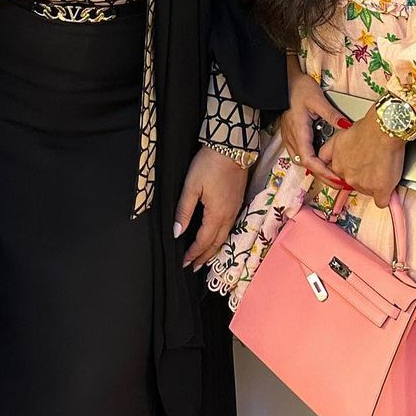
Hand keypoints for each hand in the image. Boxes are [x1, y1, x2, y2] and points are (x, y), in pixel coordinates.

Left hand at [173, 145, 248, 271]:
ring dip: (213, 248)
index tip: (184, 263)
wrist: (232, 147)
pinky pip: (230, 227)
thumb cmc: (209, 164)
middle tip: (194, 267)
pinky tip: (216, 236)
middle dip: (204, 256)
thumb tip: (177, 232)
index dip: (193, 254)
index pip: (203, 241)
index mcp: (217, 215)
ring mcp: (236, 209)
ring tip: (204, 257)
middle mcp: (229, 216)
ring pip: (225, 236)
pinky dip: (221, 237)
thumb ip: (184, 210)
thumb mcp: (191, 186)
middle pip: (216, 243)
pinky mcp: (238, 202)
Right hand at [279, 65, 346, 186]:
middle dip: (323, 176)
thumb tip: (347, 126)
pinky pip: (299, 154)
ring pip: (301, 161)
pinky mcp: (290, 134)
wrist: (285, 81)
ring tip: (333, 174)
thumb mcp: (317, 99)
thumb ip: (331, 114)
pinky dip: (311, 161)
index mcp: (298, 131)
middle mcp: (292, 138)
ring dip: (316, 170)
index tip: (338, 178)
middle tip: (341, 183)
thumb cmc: (300, 88)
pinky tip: (321, 160)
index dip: (323, 172)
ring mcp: (289, 137)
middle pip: (305, 165)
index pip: (309, 160)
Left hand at [319, 107, 404, 207]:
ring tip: (382, 168)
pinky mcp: (379, 190)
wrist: (383, 129)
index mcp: (336, 163)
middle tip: (372, 164)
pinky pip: (381, 201)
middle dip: (362, 177)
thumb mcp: (340, 137)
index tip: (355, 170)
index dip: (348, 171)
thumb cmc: (367, 128)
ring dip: (374, 184)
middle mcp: (346, 176)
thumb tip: (338, 161)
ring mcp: (362, 184)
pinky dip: (385, 195)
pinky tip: (388, 188)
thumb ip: (334, 152)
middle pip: (353, 184)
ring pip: (367, 191)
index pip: (338, 177)